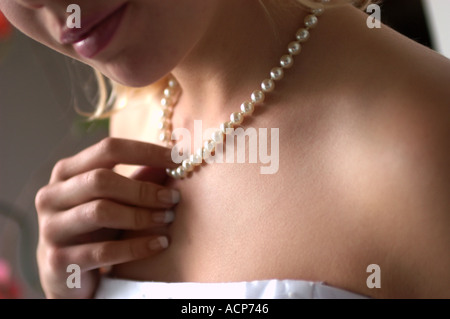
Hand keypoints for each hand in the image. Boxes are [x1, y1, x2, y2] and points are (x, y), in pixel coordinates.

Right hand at [35, 138, 178, 298]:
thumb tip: (174, 159)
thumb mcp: (114, 200)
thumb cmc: (93, 228)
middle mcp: (52, 195)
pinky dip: (137, 246)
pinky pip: (104, 251)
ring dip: (142, 216)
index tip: (177, 158)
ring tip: (168, 218)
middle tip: (173, 198)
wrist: (63, 273)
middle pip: (101, 180)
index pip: (108, 149)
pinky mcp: (59, 260)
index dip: (146, 151)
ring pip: (101, 212)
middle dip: (144, 189)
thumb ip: (138, 180)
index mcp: (66, 172)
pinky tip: (160, 243)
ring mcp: (51, 228)